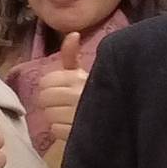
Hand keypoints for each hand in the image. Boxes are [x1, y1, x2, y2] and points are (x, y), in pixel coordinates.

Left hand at [33, 30, 93, 155]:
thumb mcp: (85, 72)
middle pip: (44, 99)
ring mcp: (76, 116)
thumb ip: (72, 55)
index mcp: (77, 78)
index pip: (45, 82)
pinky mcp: (76, 134)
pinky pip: (55, 130)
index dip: (50, 86)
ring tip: (70, 116)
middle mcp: (76, 95)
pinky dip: (61, 130)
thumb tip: (73, 34)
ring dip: (56, 117)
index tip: (62, 90)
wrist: (122, 118)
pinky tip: (73, 128)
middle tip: (63, 104)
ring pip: (49, 115)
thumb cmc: (99, 92)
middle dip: (51, 102)